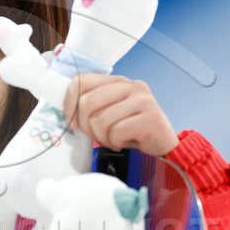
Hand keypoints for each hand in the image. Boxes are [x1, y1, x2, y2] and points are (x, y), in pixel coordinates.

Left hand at [63, 74, 178, 155]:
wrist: (162, 148)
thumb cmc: (131, 132)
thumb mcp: (109, 113)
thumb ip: (92, 106)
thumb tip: (67, 112)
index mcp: (117, 81)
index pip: (82, 81)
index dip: (69, 103)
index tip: (72, 123)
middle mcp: (131, 85)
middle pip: (87, 102)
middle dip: (87, 126)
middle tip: (99, 136)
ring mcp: (142, 100)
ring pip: (100, 120)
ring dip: (103, 138)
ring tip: (115, 139)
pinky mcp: (150, 117)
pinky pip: (116, 132)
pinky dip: (116, 143)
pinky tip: (126, 143)